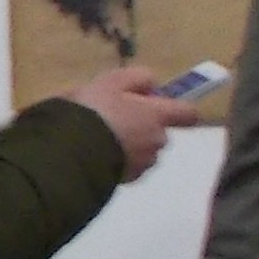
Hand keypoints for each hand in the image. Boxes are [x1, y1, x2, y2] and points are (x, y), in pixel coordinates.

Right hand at [67, 64, 206, 183]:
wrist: (71, 151)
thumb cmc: (94, 110)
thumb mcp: (112, 81)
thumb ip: (137, 78)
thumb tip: (152, 84)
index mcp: (157, 115)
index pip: (187, 113)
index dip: (178, 109)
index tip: (159, 104)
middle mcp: (157, 142)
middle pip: (160, 133)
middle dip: (143, 127)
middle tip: (115, 118)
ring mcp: (143, 164)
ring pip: (144, 151)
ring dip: (130, 145)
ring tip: (101, 138)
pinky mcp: (126, 181)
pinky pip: (128, 167)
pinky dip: (118, 161)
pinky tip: (96, 153)